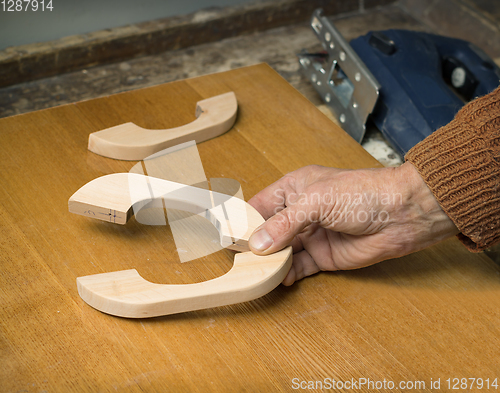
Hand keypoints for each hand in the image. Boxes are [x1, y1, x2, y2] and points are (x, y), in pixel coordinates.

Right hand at [247, 163, 457, 284]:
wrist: (402, 214)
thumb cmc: (361, 193)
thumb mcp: (316, 201)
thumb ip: (284, 224)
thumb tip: (258, 245)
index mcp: (294, 189)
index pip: (260, 206)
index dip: (244, 221)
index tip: (229, 237)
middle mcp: (300, 213)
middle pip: (268, 231)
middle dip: (255, 245)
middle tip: (238, 260)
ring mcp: (311, 235)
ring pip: (281, 251)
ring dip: (270, 262)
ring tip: (256, 273)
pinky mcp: (324, 256)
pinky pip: (299, 267)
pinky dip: (288, 274)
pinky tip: (280, 279)